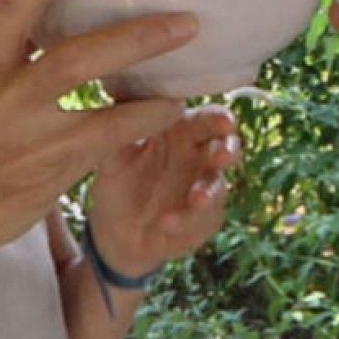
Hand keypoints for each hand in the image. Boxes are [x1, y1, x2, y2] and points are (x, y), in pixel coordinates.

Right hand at [0, 0, 199, 278]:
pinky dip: (143, 121)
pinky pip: (109, 139)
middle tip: (185, 20)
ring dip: (152, 85)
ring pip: (101, 102)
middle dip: (136, 33)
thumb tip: (44, 22)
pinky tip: (168, 111)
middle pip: (75, 54)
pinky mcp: (49, 172)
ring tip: (190, 69)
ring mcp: (25, 138)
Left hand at [86, 104, 241, 275]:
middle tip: (223, 156)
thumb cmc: (118, 180)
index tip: (225, 122)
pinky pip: (202, 220)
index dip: (218, 119)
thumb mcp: (110, 152)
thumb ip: (124, 128)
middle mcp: (200, 157)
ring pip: (218, 187)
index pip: (207, 118)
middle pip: (226, 147)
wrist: (115, 230)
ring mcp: (205, 190)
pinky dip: (186, 221)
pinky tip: (167, 223)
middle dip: (228, 150)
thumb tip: (141, 108)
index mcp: (183, 131)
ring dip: (208, 193)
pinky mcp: (204, 220)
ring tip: (196, 200)